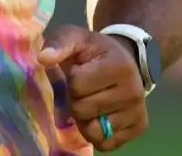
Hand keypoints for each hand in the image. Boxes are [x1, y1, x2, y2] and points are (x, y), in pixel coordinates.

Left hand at [39, 25, 148, 151]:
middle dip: (75, 99)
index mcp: (119, 66)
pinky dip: (96, 133)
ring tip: (90, 101)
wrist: (124, 60)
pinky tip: (100, 114)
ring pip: (93, 130)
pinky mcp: (138, 129)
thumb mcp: (76, 38)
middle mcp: (134, 92)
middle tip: (84, 89)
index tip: (80, 71)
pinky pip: (105, 143)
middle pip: (83, 109)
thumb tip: (44, 58)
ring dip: (84, 118)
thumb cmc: (94, 51)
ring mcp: (137, 112)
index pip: (77, 85)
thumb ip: (59, 43)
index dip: (71, 79)